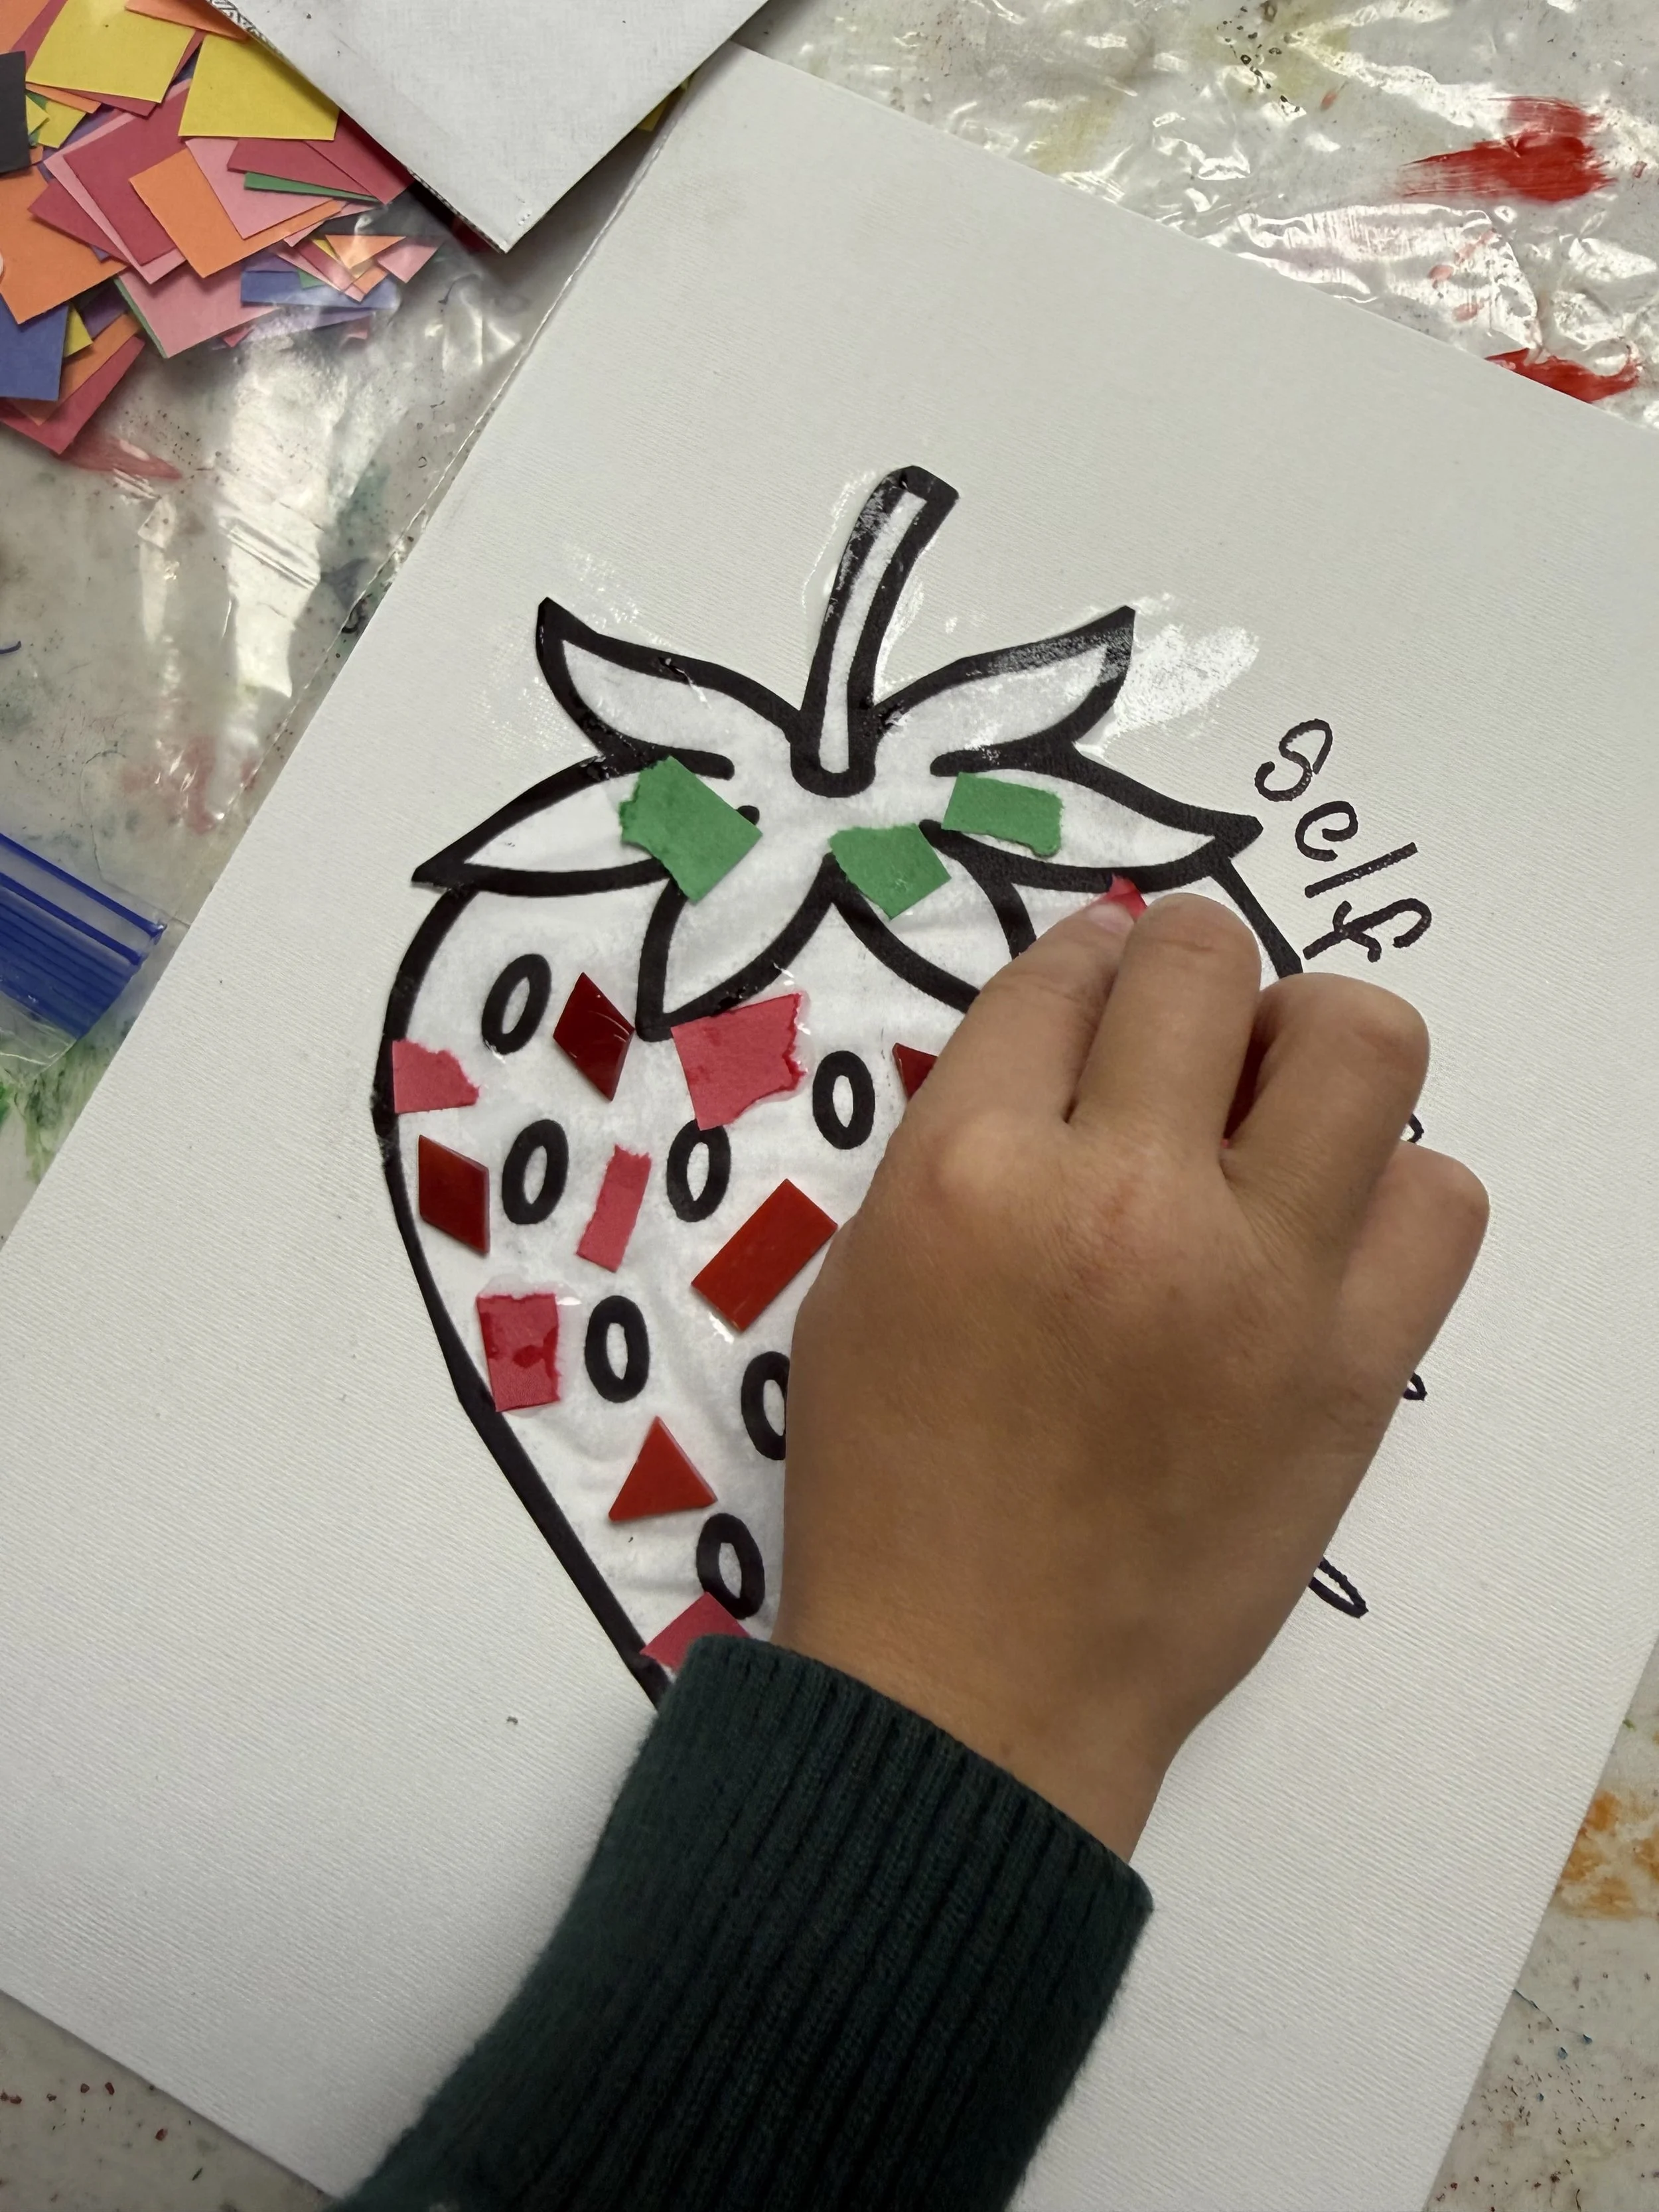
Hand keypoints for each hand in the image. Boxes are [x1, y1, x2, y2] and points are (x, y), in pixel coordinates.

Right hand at [774, 894, 1487, 1858]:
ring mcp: (1254, 1278)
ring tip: (1273, 1110)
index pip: (1063, 971)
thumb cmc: (893, 1487)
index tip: (1097, 987)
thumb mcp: (864, 1282)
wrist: (977, 1684)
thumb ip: (960, 1146)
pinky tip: (1325, 1230)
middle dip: (1188, 967)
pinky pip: (1441, 1199)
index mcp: (971, 1172)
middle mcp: (1119, 1196)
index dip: (1083, 961)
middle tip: (1181, 1036)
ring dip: (1312, 1044)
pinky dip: (1393, 1189)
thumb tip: (1072, 1046)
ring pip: (1361, 1043)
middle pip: (1204, 962)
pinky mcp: (1352, 1366)